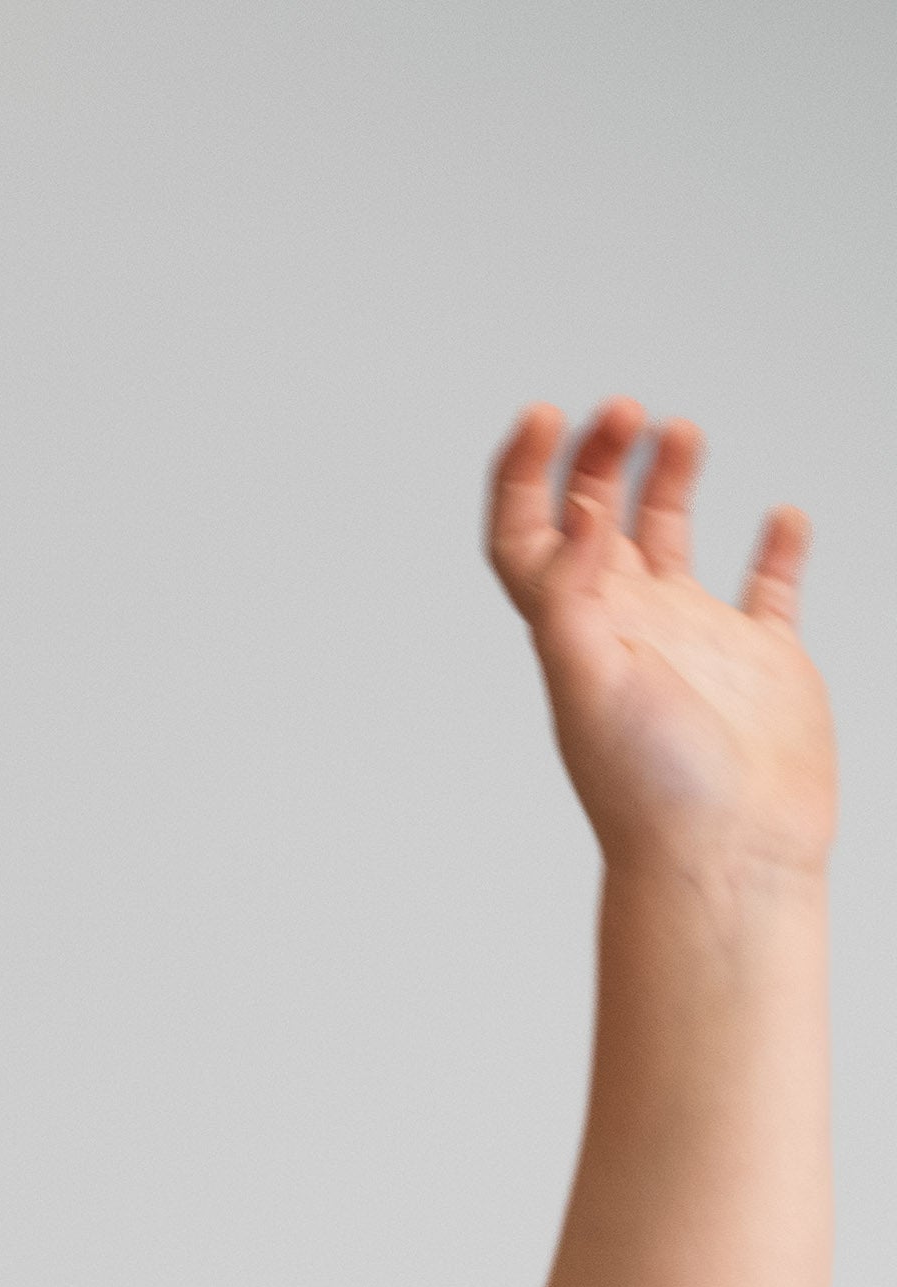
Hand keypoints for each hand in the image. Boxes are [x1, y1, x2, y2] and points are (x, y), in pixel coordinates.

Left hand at [487, 403, 831, 886]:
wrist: (727, 860)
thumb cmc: (653, 790)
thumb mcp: (591, 680)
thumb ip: (571, 594)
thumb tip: (576, 512)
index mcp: (576, 629)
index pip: (527, 537)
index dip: (523, 474)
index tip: (547, 416)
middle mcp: (628, 629)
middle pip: (593, 521)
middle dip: (598, 456)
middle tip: (624, 409)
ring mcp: (694, 642)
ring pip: (670, 539)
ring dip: (667, 479)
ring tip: (679, 430)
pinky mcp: (761, 661)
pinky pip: (768, 589)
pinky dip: (777, 547)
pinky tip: (782, 515)